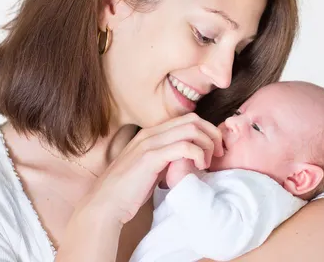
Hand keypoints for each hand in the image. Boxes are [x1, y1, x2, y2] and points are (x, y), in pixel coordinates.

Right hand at [83, 113, 222, 224]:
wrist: (105, 204)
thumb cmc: (128, 191)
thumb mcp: (151, 168)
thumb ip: (167, 159)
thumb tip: (187, 158)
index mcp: (151, 133)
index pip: (188, 119)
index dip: (206, 131)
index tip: (214, 150)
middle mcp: (151, 133)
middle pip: (193, 120)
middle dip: (212, 134)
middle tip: (218, 154)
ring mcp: (150, 143)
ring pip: (192, 129)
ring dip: (207, 144)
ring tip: (208, 162)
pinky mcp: (151, 157)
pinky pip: (184, 146)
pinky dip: (198, 154)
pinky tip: (199, 167)